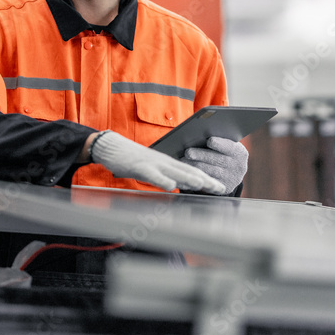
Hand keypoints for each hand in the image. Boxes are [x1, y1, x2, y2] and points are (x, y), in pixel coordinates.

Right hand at [90, 131, 225, 193]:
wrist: (112, 147)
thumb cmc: (132, 160)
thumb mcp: (154, 169)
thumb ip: (167, 176)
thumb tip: (181, 186)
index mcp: (169, 163)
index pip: (192, 171)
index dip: (208, 178)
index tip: (222, 186)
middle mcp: (164, 162)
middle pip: (188, 170)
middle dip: (206, 179)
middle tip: (222, 187)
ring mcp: (152, 163)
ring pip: (174, 170)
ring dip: (189, 177)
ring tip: (203, 183)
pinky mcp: (139, 166)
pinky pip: (152, 174)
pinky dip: (162, 180)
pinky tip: (170, 186)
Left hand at [181, 136, 247, 194]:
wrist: (233, 172)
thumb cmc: (225, 153)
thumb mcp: (226, 147)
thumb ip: (218, 142)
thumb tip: (198, 134)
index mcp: (239, 152)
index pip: (229, 147)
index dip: (220, 144)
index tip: (209, 140)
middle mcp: (238, 166)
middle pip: (216, 159)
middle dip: (200, 155)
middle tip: (188, 152)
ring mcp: (231, 178)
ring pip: (209, 171)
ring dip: (194, 165)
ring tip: (183, 160)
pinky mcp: (224, 188)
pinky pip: (207, 181)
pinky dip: (196, 175)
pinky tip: (187, 170)